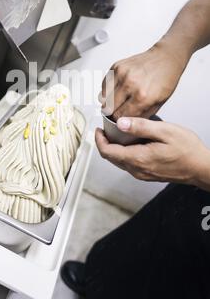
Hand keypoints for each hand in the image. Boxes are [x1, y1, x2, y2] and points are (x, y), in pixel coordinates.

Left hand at [95, 117, 209, 191]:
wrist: (201, 168)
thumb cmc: (187, 150)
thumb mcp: (165, 131)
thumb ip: (141, 127)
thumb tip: (121, 123)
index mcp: (138, 158)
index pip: (107, 152)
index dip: (98, 140)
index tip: (98, 129)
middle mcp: (137, 170)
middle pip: (111, 158)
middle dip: (105, 142)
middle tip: (106, 128)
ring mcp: (142, 174)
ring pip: (119, 161)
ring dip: (115, 148)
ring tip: (119, 133)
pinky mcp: (147, 175)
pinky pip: (129, 164)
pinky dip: (124, 153)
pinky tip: (133, 142)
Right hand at [100, 42, 187, 120]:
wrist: (166, 58)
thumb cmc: (165, 79)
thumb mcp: (159, 103)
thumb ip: (141, 115)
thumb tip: (127, 124)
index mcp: (143, 97)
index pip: (121, 117)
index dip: (121, 121)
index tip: (121, 121)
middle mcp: (130, 84)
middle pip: (110, 109)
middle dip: (113, 113)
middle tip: (118, 112)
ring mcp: (122, 74)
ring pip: (103, 98)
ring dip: (108, 103)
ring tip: (117, 103)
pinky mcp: (116, 66)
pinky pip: (104, 85)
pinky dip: (107, 91)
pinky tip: (116, 92)